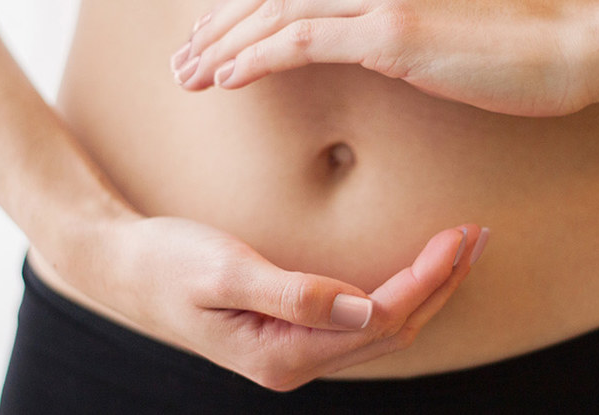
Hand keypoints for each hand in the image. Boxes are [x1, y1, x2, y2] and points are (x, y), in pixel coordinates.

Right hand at [62, 215, 489, 390]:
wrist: (120, 268)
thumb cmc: (165, 262)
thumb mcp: (223, 271)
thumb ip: (292, 293)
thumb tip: (363, 308)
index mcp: (282, 354)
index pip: (380, 321)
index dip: (426, 280)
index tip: (457, 235)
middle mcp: (295, 363)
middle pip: (393, 330)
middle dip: (441, 284)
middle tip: (478, 235)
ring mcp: (296, 352)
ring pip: (383, 328)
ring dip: (427, 288)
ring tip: (462, 246)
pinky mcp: (293, 333)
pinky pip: (363, 320)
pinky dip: (398, 290)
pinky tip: (416, 266)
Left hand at [170, 0, 589, 116]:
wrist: (563, 44)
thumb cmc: (505, 40)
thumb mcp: (435, 9)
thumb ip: (382, 10)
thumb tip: (338, 40)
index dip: (238, 3)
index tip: (209, 36)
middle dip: (218, 24)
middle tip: (183, 60)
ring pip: (276, 10)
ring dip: (224, 44)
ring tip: (191, 76)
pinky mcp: (391, 29)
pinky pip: (302, 40)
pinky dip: (256, 58)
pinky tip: (228, 78)